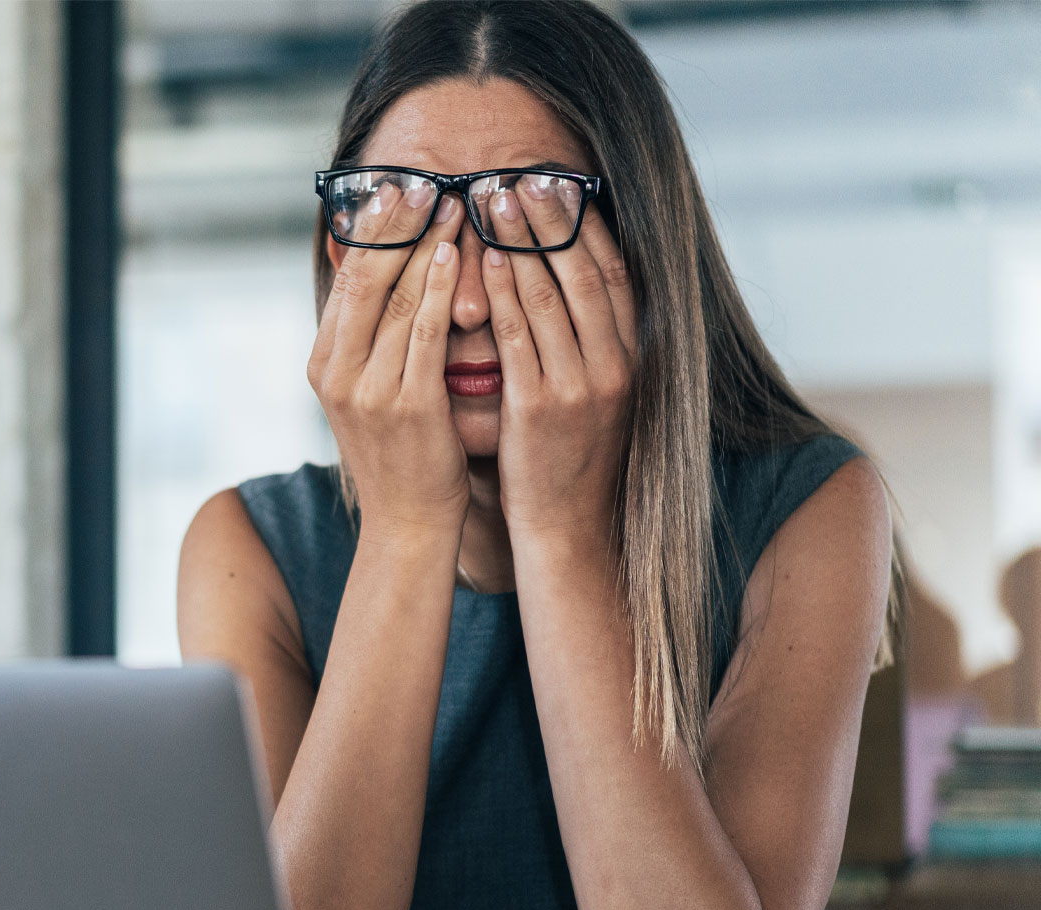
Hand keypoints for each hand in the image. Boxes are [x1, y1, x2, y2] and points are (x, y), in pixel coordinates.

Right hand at [307, 190, 469, 538]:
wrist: (409, 522)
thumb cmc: (401, 451)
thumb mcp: (369, 389)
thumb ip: (370, 338)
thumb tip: (382, 275)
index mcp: (323, 363)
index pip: (346, 279)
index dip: (371, 229)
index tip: (396, 187)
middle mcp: (336, 372)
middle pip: (366, 279)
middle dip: (396, 225)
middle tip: (424, 179)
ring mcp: (368, 389)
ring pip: (398, 298)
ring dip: (428, 244)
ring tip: (453, 203)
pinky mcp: (407, 404)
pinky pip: (425, 332)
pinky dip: (441, 288)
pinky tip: (457, 254)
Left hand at [479, 181, 637, 551]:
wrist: (568, 528)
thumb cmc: (568, 457)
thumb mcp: (592, 393)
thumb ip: (585, 342)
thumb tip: (567, 286)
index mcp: (630, 357)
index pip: (613, 273)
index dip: (587, 224)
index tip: (562, 182)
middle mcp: (615, 365)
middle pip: (583, 273)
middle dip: (550, 219)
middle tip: (520, 174)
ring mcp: (581, 386)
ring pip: (551, 296)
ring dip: (521, 242)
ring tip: (494, 199)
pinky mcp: (542, 408)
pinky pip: (521, 338)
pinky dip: (506, 294)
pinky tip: (487, 260)